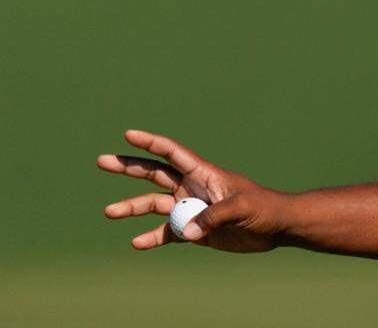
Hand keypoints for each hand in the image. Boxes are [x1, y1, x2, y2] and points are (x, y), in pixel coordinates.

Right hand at [97, 129, 290, 252]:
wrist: (275, 228)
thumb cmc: (264, 208)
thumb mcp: (242, 207)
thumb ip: (215, 216)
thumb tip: (187, 230)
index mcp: (203, 173)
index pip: (172, 153)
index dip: (151, 143)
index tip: (129, 135)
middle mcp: (191, 188)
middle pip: (153, 174)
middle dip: (128, 167)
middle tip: (101, 160)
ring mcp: (190, 208)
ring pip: (153, 204)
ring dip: (131, 208)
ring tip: (108, 212)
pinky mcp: (194, 229)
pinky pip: (166, 232)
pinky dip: (151, 238)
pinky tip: (137, 243)